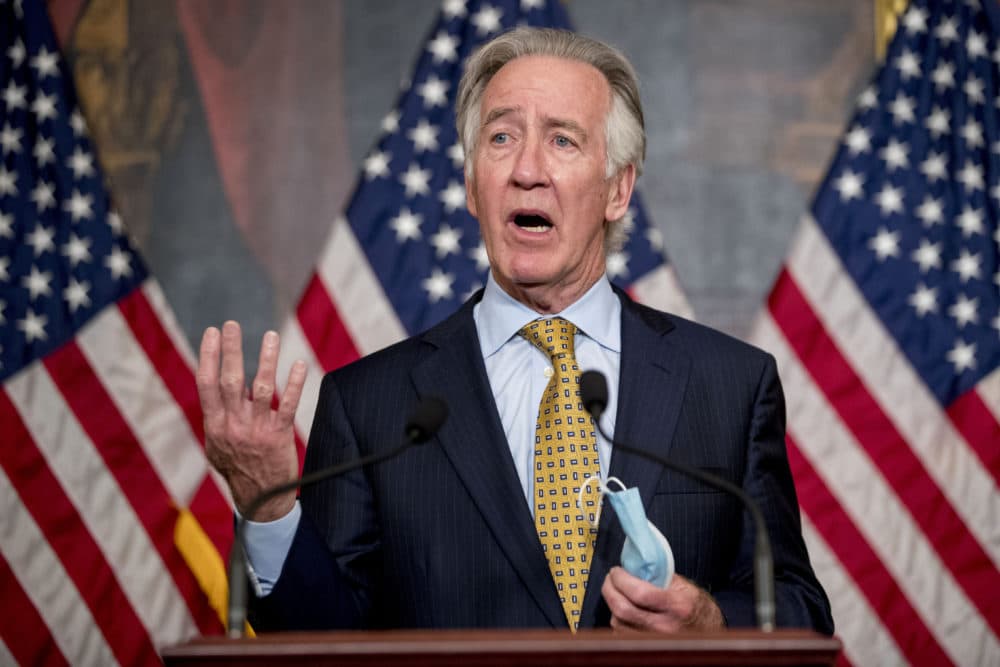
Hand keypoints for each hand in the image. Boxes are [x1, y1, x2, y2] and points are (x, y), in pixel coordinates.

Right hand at [197, 321, 305, 520]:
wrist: (260, 498)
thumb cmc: (237, 467)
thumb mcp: (217, 444)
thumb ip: (219, 415)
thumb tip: (226, 384)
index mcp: (214, 425)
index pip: (206, 384)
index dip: (208, 356)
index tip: (212, 333)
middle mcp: (232, 425)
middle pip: (229, 381)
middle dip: (230, 350)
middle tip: (232, 325)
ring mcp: (256, 430)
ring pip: (260, 388)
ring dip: (265, 360)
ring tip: (270, 336)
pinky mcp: (279, 436)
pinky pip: (287, 405)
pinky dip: (294, 384)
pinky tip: (298, 365)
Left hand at [602, 567, 723, 632]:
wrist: (708, 629)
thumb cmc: (693, 604)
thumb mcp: (682, 585)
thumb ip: (657, 576)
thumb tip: (630, 567)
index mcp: (676, 606)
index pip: (639, 593)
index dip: (621, 580)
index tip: (616, 571)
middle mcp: (665, 626)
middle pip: (623, 610)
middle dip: (609, 590)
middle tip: (610, 579)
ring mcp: (655, 640)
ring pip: (618, 623)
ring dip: (611, 605)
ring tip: (616, 592)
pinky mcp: (647, 647)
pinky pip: (621, 634)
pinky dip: (617, 619)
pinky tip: (622, 609)